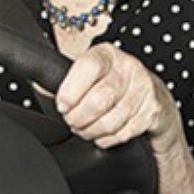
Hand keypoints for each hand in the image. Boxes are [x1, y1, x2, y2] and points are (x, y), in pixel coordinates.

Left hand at [55, 42, 181, 151]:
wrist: (154, 98)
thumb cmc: (112, 86)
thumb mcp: (88, 76)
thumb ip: (64, 80)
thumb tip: (39, 85)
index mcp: (107, 54)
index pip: (88, 66)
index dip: (71, 91)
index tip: (63, 105)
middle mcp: (129, 67)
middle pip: (99, 100)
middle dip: (79, 118)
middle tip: (73, 121)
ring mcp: (144, 89)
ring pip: (110, 121)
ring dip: (92, 132)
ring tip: (87, 128)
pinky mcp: (153, 110)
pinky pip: (123, 133)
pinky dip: (108, 139)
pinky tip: (105, 132)